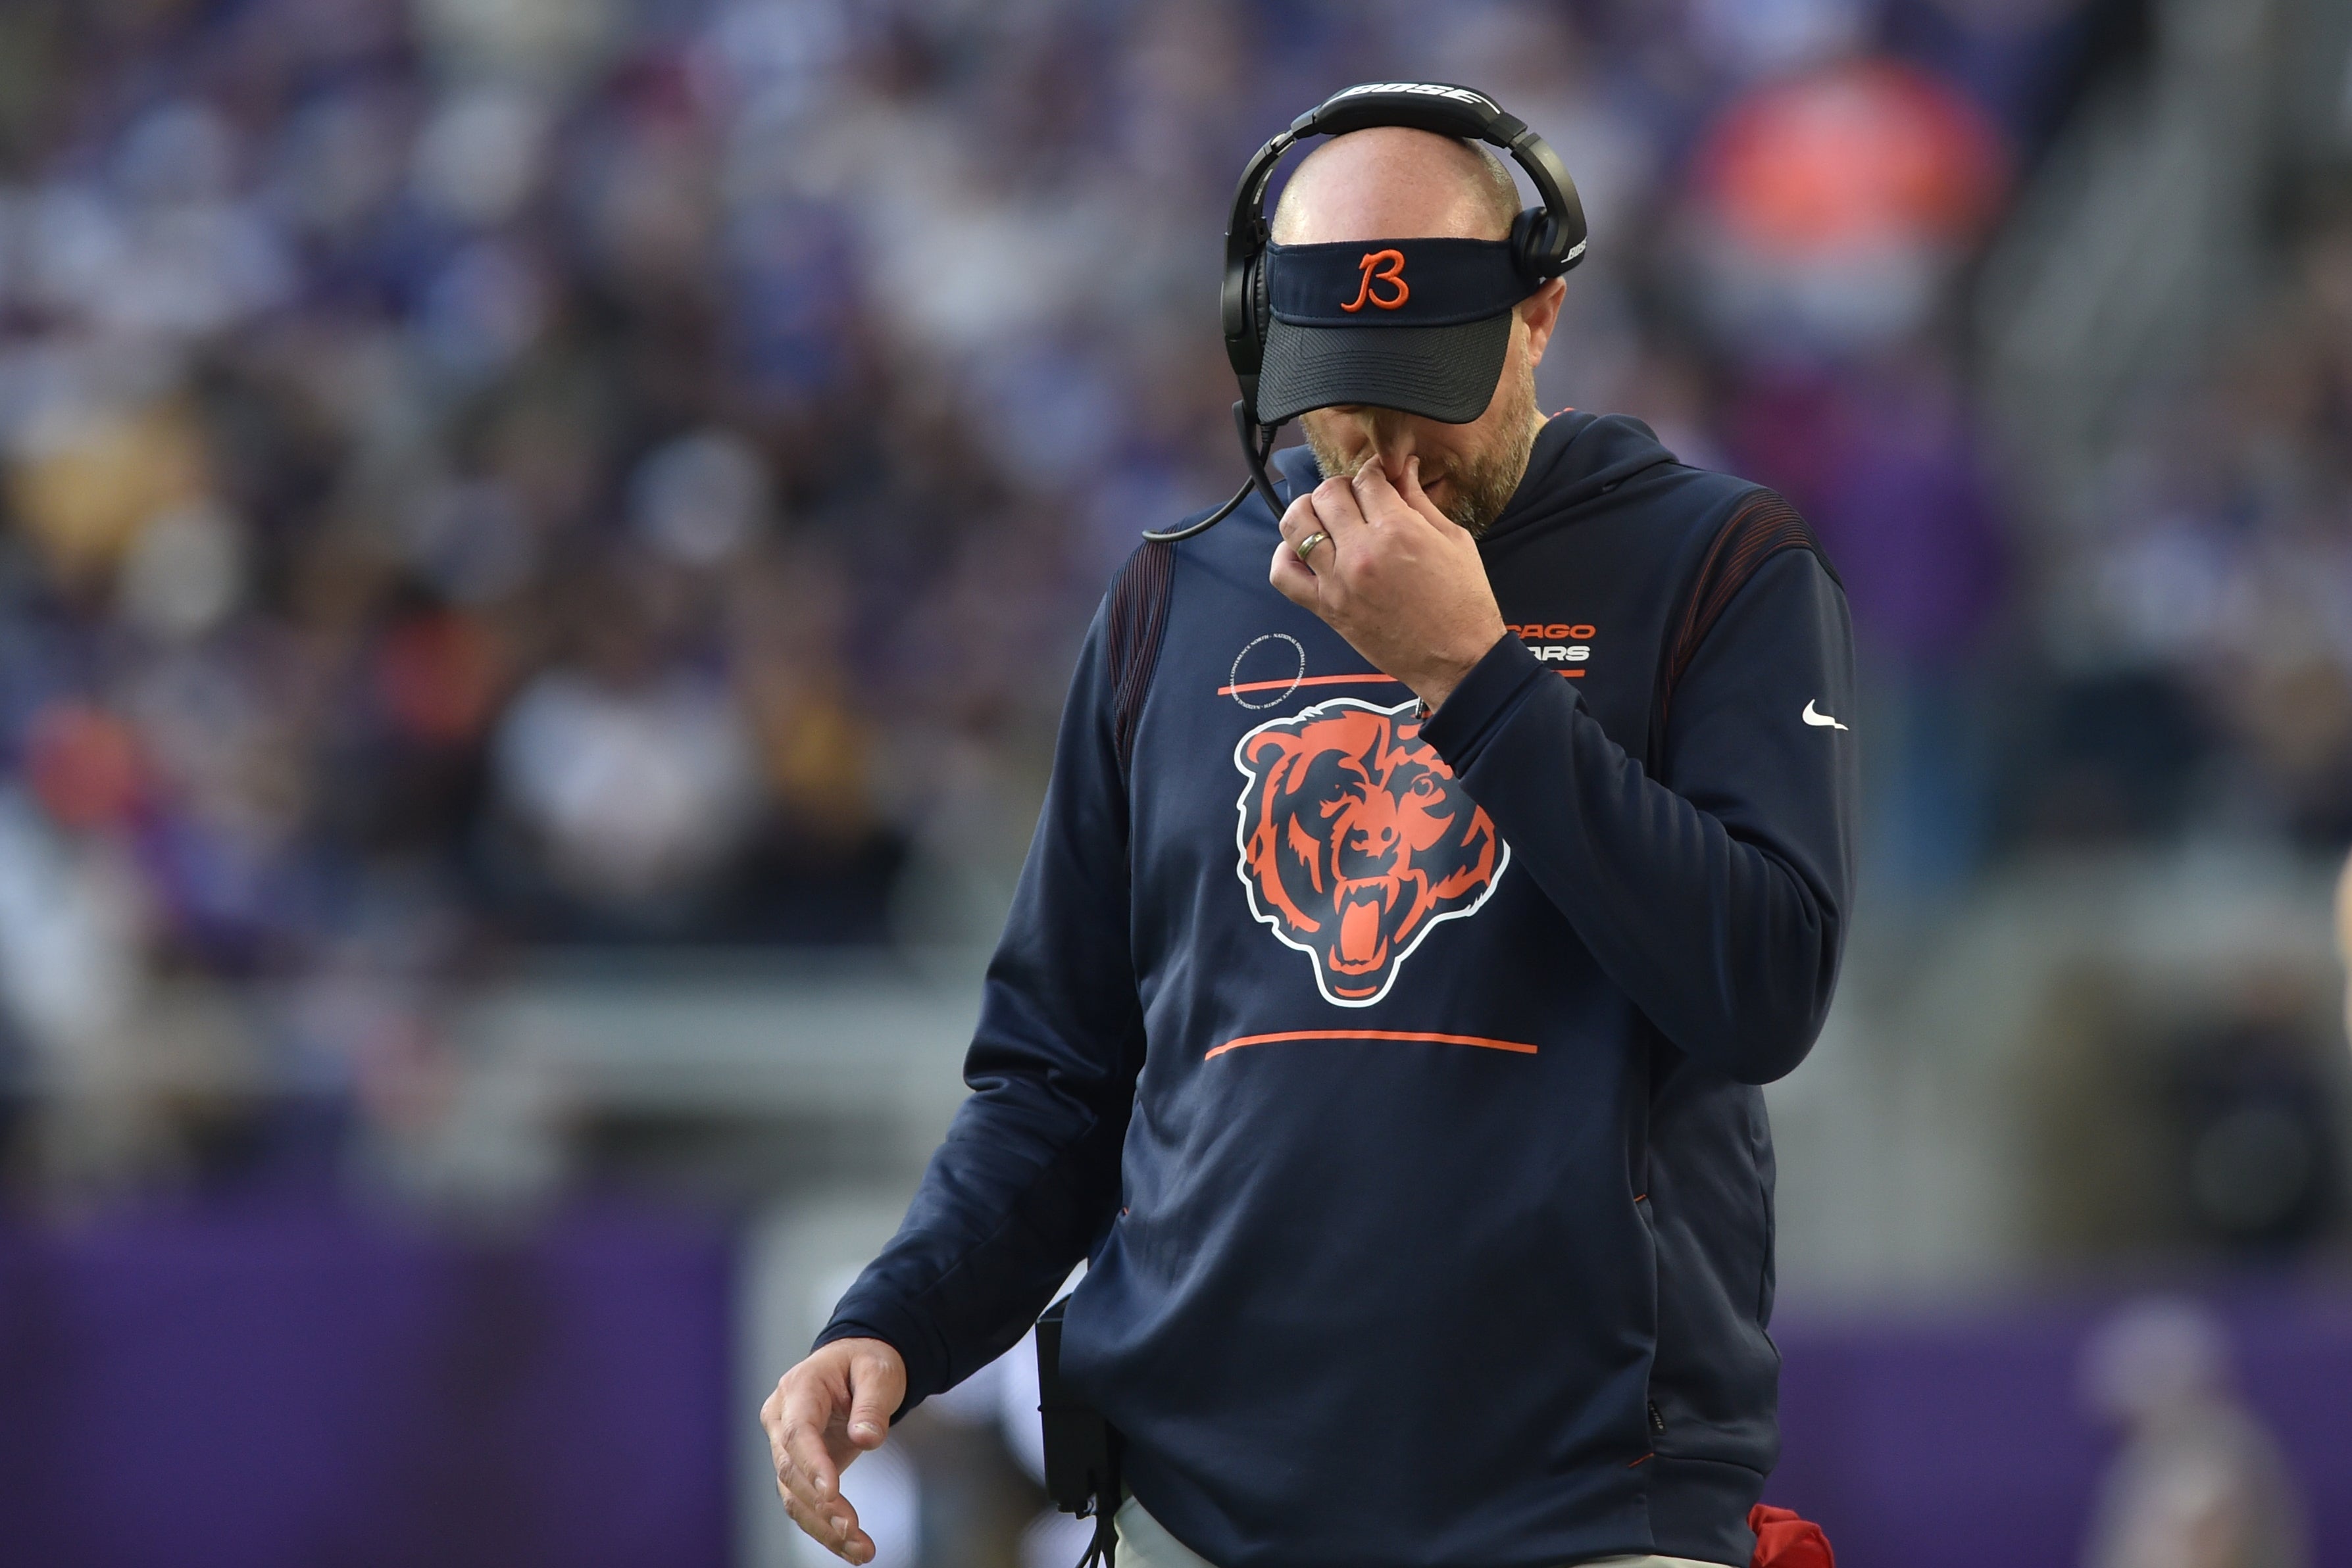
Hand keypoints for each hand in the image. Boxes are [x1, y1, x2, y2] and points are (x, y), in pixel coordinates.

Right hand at [761, 1337, 907, 1563]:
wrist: (856, 1366)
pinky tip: (853, 1549)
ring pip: (794, 1496)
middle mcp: (781, 1420)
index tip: (832, 1492)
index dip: (812, 1464)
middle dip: (820, 1504)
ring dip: (824, 1527)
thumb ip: (873, 1403)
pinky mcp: (797, 1469)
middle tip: (853, 1528)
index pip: (798, 1431)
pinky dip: (826, 1529)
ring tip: (861, 1549)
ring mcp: (784, 1447)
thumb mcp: (879, 1371)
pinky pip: (804, 1504)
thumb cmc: (866, 1363)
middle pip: (790, 1469)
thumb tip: (866, 1438)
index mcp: (798, 1389)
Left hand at [1270, 456, 1507, 711]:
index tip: (1380, 480)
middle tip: (1357, 500)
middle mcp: (1361, 552)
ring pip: (1296, 525)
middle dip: (1343, 488)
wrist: (1457, 660)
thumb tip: (1405, 469)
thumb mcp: (1453, 541)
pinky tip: (1302, 551)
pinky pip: (1283, 575)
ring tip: (1327, 519)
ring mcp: (1338, 581)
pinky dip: (1284, 555)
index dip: (1374, 474)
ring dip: (1309, 511)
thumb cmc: (1463, 602)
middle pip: (1329, 494)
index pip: (1367, 479)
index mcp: (1398, 530)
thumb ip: (1420, 502)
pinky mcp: (1326, 608)